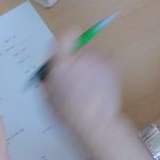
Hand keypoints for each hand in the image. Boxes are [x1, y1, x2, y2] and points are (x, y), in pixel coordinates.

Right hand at [41, 31, 122, 150]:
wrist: (96, 123)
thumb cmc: (70, 114)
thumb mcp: (47, 98)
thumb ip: (47, 80)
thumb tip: (50, 73)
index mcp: (62, 63)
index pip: (65, 36)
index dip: (66, 39)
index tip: (67, 45)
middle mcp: (81, 57)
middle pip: (79, 48)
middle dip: (77, 58)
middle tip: (76, 77)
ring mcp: (99, 60)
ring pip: (93, 55)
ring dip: (91, 64)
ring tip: (90, 86)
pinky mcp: (113, 65)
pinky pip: (106, 61)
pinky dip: (104, 69)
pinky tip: (100, 85)